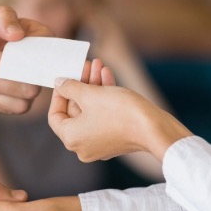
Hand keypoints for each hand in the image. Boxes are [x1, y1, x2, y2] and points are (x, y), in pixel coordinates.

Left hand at [0, 4, 52, 113]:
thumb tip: (18, 34)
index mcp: (29, 34)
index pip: (47, 40)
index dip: (32, 45)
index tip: (8, 43)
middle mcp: (33, 59)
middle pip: (39, 68)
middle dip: (7, 65)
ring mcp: (26, 82)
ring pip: (30, 89)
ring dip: (0, 81)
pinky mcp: (17, 102)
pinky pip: (21, 106)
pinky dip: (0, 97)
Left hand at [48, 77, 191, 161]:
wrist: (155, 128)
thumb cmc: (121, 113)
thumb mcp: (90, 94)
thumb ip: (69, 87)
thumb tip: (59, 84)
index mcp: (71, 138)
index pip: (55, 115)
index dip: (58, 94)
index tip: (64, 78)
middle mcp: (83, 145)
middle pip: (75, 111)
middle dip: (81, 84)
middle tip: (86, 65)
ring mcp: (100, 144)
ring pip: (91, 111)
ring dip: (94, 86)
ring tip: (98, 64)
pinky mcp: (115, 138)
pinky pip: (104, 116)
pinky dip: (104, 98)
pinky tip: (108, 75)